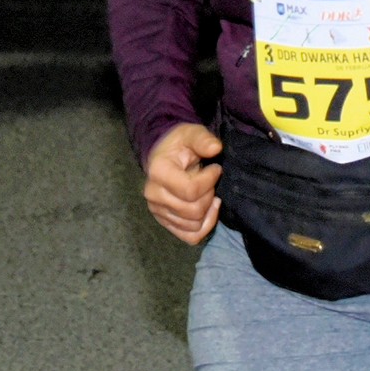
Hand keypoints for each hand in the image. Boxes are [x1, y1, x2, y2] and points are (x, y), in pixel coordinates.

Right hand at [141, 123, 221, 243]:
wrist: (164, 156)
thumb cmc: (179, 144)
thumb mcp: (191, 133)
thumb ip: (202, 139)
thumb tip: (216, 148)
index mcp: (158, 172)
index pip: (190, 190)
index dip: (210, 180)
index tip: (216, 168)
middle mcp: (153, 195)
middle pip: (193, 211)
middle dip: (209, 195)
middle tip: (211, 182)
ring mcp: (158, 211)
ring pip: (194, 225)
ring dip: (208, 211)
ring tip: (209, 194)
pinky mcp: (165, 222)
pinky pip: (190, 237)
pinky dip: (204, 226)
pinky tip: (209, 210)